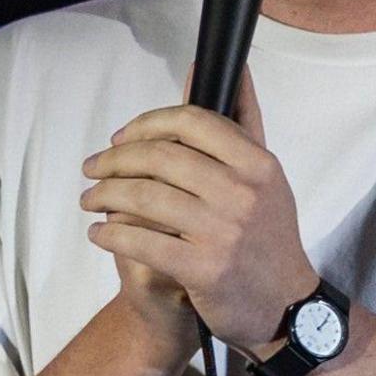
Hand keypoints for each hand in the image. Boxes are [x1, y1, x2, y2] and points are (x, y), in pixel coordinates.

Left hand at [79, 82, 315, 356]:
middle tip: (92, 169)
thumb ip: (242, 122)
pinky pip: (141, 242)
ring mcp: (223, 232)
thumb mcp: (266, 178)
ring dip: (104, 196)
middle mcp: (243, 193)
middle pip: (160, 157)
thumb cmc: (267, 238)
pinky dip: (111, 235)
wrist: (286, 307)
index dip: (146, 124)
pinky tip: (100, 234)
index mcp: (258, 164)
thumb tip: (225, 67)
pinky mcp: (203, 269)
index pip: (191, 121)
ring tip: (90, 200)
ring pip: (144, 197)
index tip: (120, 138)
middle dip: (114, 160)